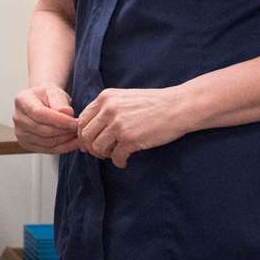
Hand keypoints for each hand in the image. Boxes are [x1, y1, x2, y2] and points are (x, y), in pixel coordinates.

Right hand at [13, 84, 80, 153]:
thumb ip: (60, 101)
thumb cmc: (48, 96)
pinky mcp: (26, 144)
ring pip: (46, 142)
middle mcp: (17, 117)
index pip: (39, 113)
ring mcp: (20, 132)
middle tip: (78, 128)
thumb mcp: (55, 92)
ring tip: (76, 133)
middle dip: (63, 130)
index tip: (74, 122)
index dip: (58, 120)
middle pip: (42, 129)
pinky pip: (46, 150)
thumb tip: (66, 113)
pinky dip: (62, 148)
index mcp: (22, 100)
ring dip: (64, 140)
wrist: (42, 102)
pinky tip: (73, 142)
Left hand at [77, 87, 192, 168]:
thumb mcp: (125, 98)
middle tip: (102, 152)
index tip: (91, 143)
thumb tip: (90, 129)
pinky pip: (115, 157)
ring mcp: (119, 124)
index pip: (82, 120)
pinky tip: (125, 160)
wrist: (178, 106)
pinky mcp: (130, 139)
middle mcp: (109, 109)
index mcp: (105, 98)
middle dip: (91, 148)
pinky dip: (119, 162)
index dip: (84, 135)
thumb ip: (107, 108)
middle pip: (86, 135)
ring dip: (104, 155)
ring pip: (97, 147)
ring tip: (115, 155)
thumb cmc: (154, 103)